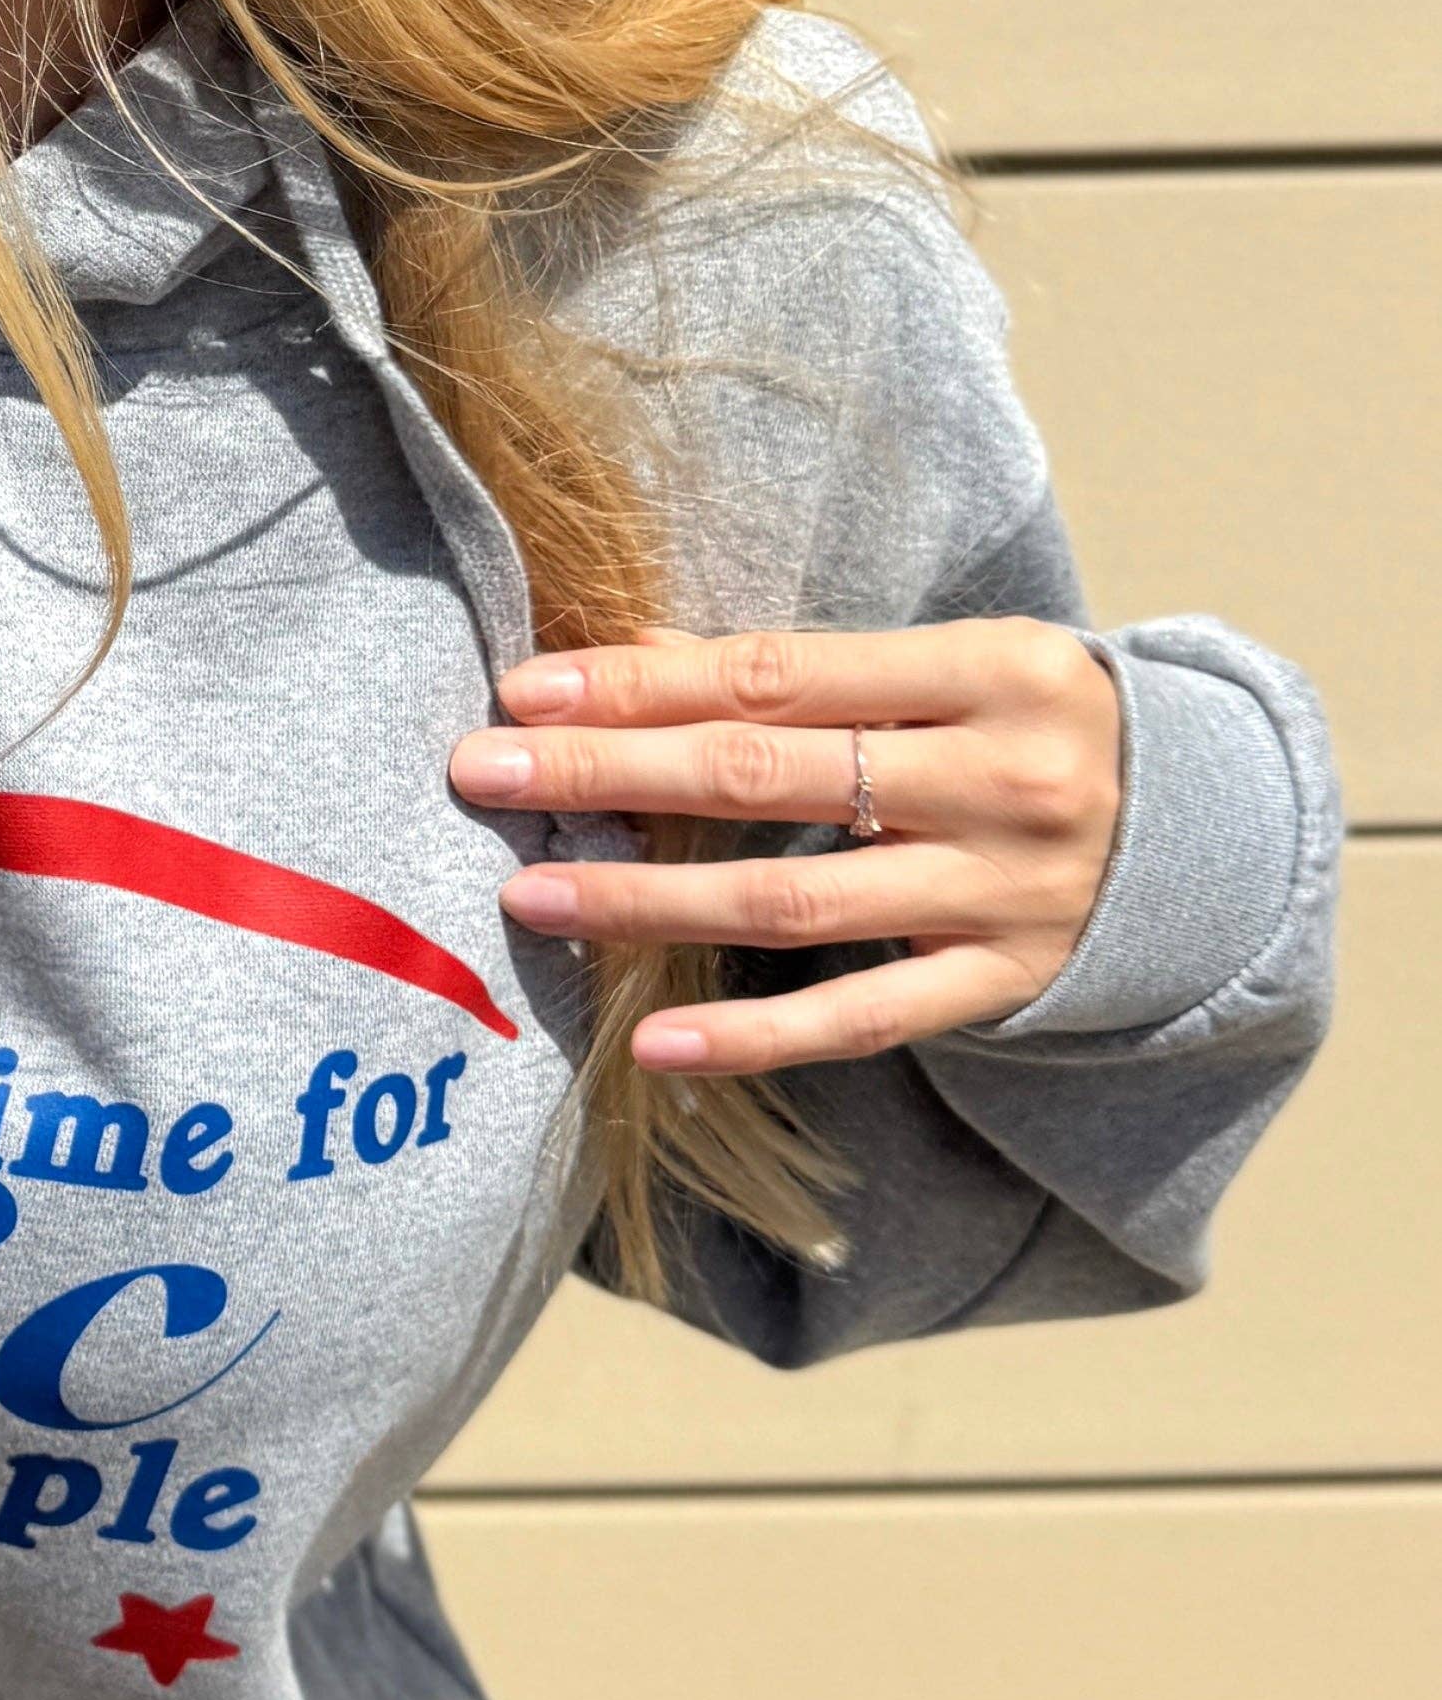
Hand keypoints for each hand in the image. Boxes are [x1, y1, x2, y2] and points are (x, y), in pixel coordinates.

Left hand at [447, 620, 1123, 1074]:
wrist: (1216, 832)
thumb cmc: (1042, 726)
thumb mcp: (958, 667)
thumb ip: (812, 670)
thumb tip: (633, 658)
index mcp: (991, 667)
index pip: (778, 674)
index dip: (644, 682)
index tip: (529, 689)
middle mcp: (1000, 776)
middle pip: (766, 776)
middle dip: (609, 771)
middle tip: (483, 772)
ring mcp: (1004, 891)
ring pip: (791, 901)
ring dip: (646, 897)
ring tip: (532, 892)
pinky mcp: (1005, 983)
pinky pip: (859, 1019)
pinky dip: (752, 1037)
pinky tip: (652, 1042)